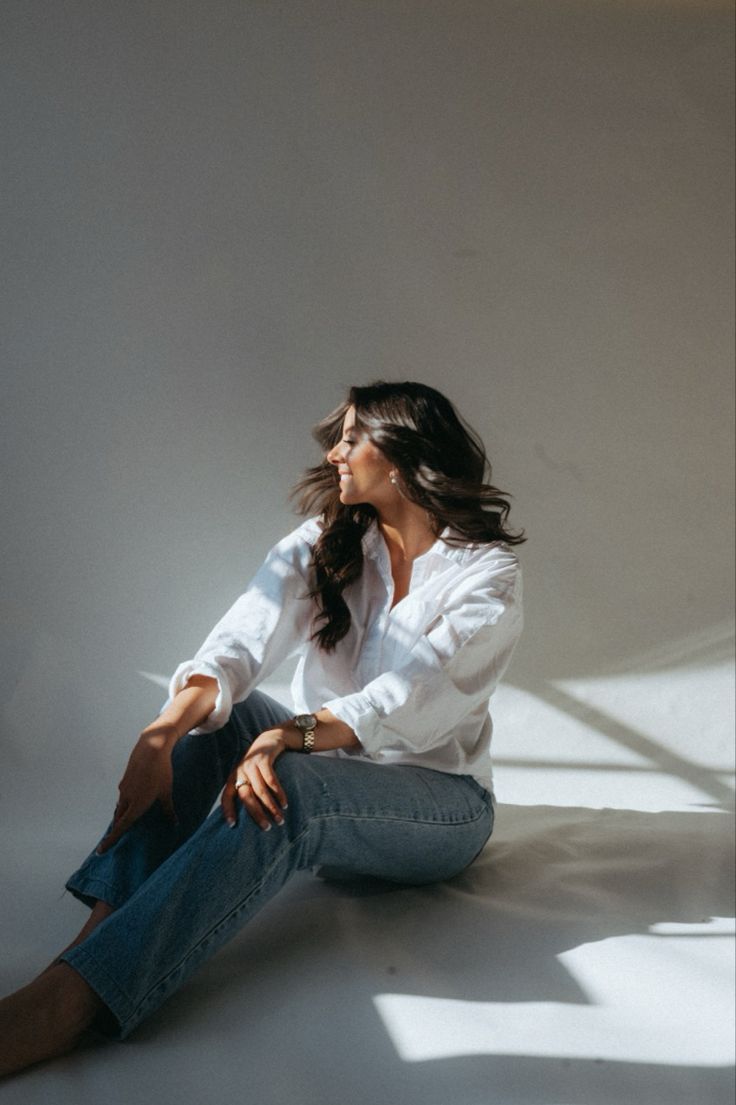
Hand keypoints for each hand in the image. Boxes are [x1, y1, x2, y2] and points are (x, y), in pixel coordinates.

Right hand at [97, 727, 176, 853]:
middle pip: (118, 818)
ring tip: (125, 820)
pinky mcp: (125, 779)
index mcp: (136, 805)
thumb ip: (168, 809)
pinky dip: (125, 801)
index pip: (121, 827)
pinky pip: (123, 795)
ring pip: (120, 806)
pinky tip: (133, 798)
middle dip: (117, 828)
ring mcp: (124, 787)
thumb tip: (175, 823)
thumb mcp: (166, 792)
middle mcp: (126, 798)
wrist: (151, 748)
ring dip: (121, 814)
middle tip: (115, 837)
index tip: (100, 851)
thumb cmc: (161, 772)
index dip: (111, 840)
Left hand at [221, 729, 288, 830]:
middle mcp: (240, 771)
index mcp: (233, 777)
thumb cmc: (258, 764)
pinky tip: (284, 803)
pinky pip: (271, 780)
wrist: (268, 740)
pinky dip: (278, 793)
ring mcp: (252, 765)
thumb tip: (250, 815)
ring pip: (260, 790)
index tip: (232, 825)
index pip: (226, 796)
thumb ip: (246, 790)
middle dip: (256, 813)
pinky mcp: (264, 760)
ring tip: (279, 818)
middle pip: (246, 796)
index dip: (228, 810)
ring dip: (271, 806)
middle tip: (266, 827)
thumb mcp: (248, 775)